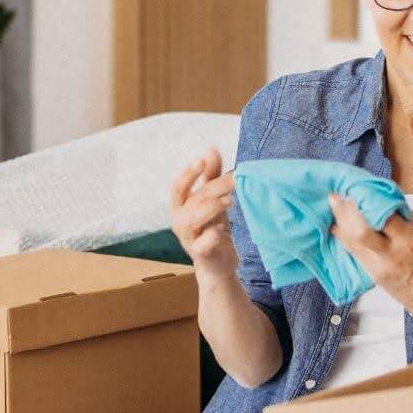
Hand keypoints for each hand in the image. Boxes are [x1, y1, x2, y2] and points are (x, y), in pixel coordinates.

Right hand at [169, 149, 238, 281]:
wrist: (218, 264)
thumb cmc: (213, 227)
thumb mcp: (212, 200)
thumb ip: (210, 176)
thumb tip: (210, 149)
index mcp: (180, 206)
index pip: (178, 187)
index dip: (189, 173)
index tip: (201, 160)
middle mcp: (179, 221)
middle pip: (194, 199)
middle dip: (214, 187)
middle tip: (234, 179)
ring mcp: (188, 239)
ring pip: (193, 219)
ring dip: (211, 207)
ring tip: (230, 200)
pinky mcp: (200, 255)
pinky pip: (202, 244)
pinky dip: (211, 236)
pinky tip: (221, 230)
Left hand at [328, 192, 412, 327]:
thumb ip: (409, 216)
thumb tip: (388, 198)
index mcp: (411, 240)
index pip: (385, 216)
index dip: (370, 200)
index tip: (360, 187)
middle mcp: (392, 254)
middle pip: (362, 232)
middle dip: (347, 212)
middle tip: (336, 196)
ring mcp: (380, 267)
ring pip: (353, 242)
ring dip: (341, 222)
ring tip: (333, 205)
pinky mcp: (372, 275)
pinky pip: (353, 253)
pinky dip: (344, 237)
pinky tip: (337, 226)